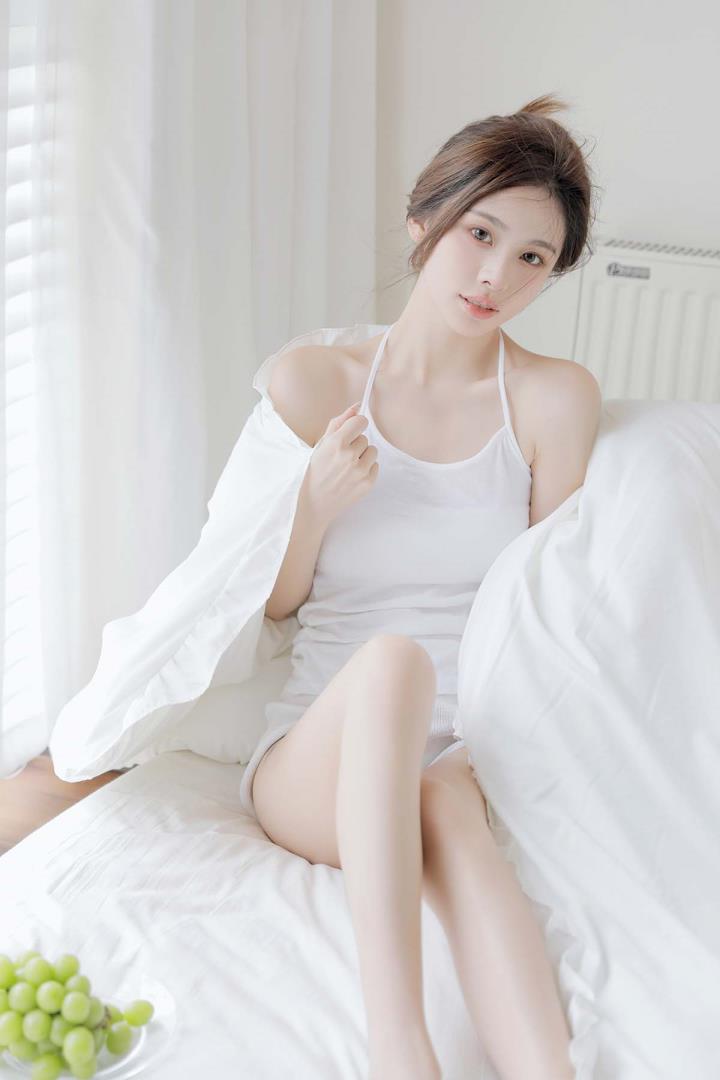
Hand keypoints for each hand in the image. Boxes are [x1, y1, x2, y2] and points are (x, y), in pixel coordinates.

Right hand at [302, 402, 378, 526]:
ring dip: (362, 456)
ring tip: (347, 467)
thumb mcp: (321, 444)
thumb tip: (357, 406)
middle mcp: (349, 457)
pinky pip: (375, 466)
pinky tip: (352, 477)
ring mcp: (360, 472)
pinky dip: (366, 470)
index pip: (361, 422)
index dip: (355, 427)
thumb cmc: (315, 471)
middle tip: (340, 458)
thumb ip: (340, 422)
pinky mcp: (367, 484)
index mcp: (336, 443)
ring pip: (372, 451)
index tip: (350, 433)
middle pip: (365, 438)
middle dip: (355, 445)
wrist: (313, 503)